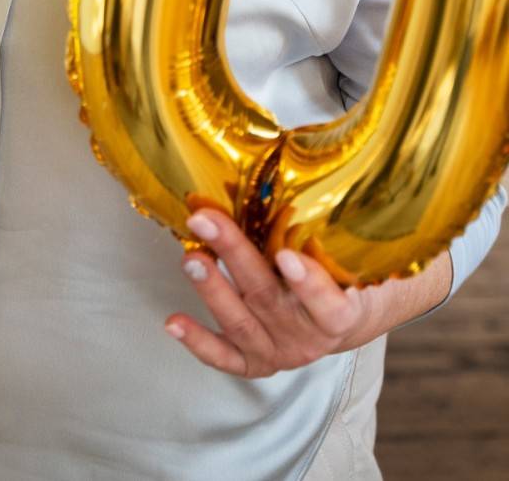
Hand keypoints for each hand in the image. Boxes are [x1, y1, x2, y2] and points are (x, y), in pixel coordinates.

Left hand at [164, 209, 382, 376]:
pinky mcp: (253, 361)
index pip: (328, 305)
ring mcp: (278, 349)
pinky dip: (198, 341)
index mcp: (339, 313)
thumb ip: (325, 225)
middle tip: (206, 220)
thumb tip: (303, 156)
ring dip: (211, 288)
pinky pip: (224, 357)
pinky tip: (174, 323)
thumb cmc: (339, 275)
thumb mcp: (344, 256)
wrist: (341, 318)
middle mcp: (306, 335)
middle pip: (268, 296)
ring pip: (240, 322)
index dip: (308, 284)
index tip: (288, 255)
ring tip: (189, 258)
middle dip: (234, 255)